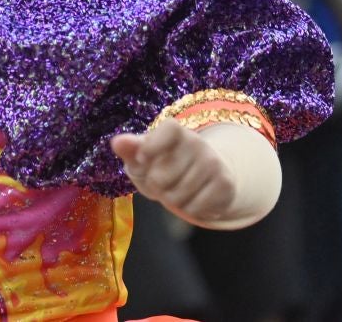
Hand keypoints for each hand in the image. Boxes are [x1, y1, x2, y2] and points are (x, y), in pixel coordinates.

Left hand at [111, 121, 236, 224]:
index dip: (151, 148)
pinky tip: (194, 198)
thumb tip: (116, 142)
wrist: (202, 177)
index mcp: (174, 130)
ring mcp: (213, 162)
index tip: (144, 158)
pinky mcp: (225, 183)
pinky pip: (195, 209)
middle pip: (160, 179)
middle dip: (156, 188)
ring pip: (177, 198)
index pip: (166, 131)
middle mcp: (197, 142)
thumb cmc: (162, 165)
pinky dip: (189, 210)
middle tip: (163, 181)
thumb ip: (130, 150)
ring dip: (172, 200)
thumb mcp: (142, 158)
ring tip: (178, 190)